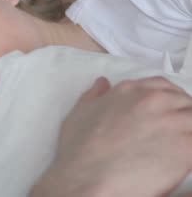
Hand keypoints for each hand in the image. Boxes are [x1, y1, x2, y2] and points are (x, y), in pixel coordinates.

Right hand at [31, 76, 191, 196]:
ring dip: (188, 131)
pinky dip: (191, 148)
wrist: (86, 177)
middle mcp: (152, 100)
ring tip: (177, 145)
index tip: (165, 112)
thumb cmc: (80, 150)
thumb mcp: (79, 113)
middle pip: (183, 101)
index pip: (162, 87)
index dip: (166, 100)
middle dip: (181, 114)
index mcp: (129, 90)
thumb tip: (102, 84)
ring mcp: (171, 121)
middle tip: (173, 133)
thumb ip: (94, 95)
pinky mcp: (185, 146)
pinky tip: (180, 159)